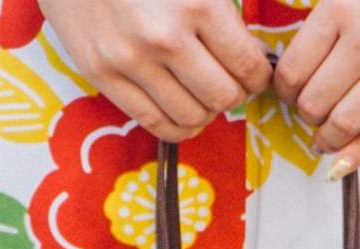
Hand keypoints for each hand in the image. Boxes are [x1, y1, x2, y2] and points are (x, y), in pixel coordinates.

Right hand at [38, 0, 272, 140]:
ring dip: (205, 112)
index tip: (253, 74)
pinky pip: (152, 122)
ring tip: (201, 95)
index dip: (258, 78)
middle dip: (234, 95)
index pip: (247, 66)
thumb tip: (254, 55)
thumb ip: (223, 11)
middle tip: (229, 84)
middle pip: (223, 97)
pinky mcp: (101, 74)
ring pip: (191, 117)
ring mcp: (129, 59)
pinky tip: (180, 110)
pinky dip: (176, 126)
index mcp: (197, 4)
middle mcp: (165, 37)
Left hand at [276, 0, 359, 176]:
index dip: (285, 91)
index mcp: (341, 8)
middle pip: (316, 101)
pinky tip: (344, 163)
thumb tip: (303, 64)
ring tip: (326, 139)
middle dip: (306, 116)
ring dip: (328, 138)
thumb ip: (331, 19)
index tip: (290, 94)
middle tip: (310, 115)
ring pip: (348, 121)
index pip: (294, 70)